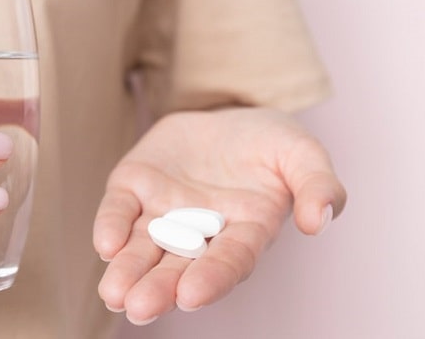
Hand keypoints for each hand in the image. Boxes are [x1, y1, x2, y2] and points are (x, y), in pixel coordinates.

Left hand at [93, 107, 346, 324]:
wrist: (230, 117)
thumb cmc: (272, 144)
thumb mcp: (303, 155)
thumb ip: (318, 185)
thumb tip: (318, 220)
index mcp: (246, 232)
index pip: (229, 261)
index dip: (212, 278)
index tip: (192, 295)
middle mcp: (201, 232)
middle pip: (179, 267)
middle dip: (159, 288)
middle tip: (139, 308)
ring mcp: (164, 211)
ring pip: (143, 248)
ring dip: (127, 270)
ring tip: (114, 293)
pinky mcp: (136, 187)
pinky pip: (121, 209)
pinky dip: (112, 225)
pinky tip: (106, 243)